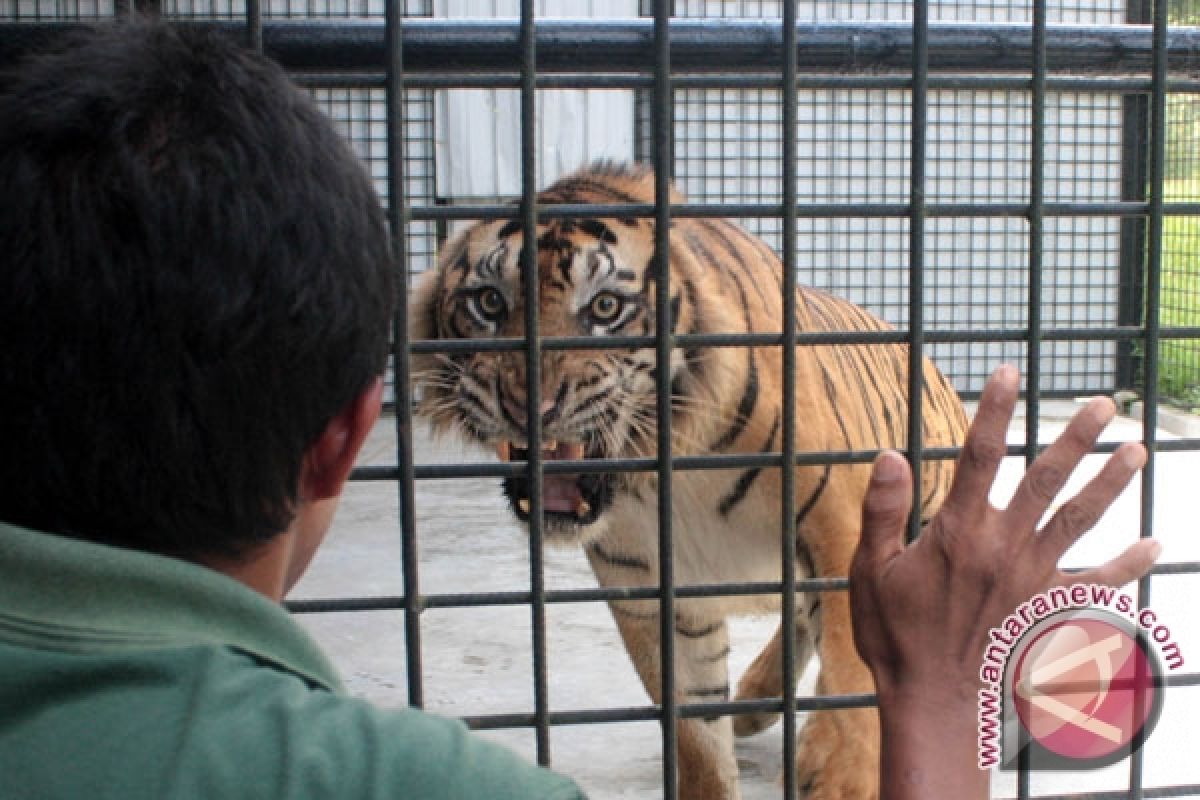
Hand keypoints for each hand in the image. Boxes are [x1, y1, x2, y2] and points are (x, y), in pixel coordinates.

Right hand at [849, 364, 1158, 798]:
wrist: (933, 702)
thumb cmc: (895, 635)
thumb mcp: (871, 569)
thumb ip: (883, 510)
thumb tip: (889, 454)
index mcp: (959, 531)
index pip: (979, 456)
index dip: (994, 410)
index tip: (1009, 371)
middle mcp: (1004, 547)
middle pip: (1044, 481)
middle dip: (1073, 438)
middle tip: (1102, 404)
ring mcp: (1033, 579)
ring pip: (1080, 521)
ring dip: (1110, 484)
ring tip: (1137, 451)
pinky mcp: (1049, 611)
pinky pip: (1098, 584)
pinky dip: (1128, 564)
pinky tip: (1154, 545)